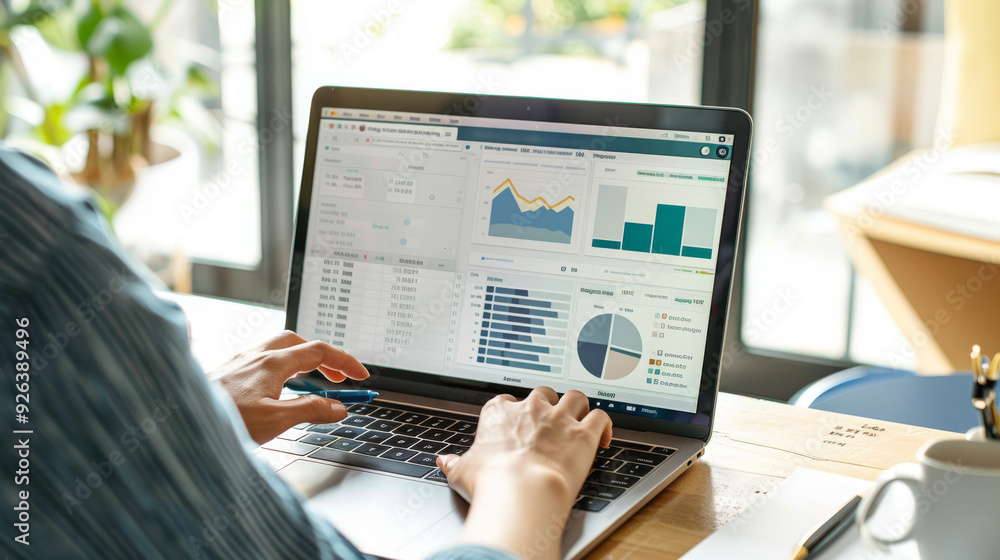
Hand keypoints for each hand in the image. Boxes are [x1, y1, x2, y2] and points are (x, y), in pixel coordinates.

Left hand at [215, 331, 368, 443]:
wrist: (179, 421)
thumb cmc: (222, 421)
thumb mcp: (275, 421)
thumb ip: (310, 411)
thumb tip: (338, 407)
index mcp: (272, 362)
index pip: (319, 351)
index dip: (344, 361)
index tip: (360, 375)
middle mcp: (255, 355)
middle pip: (299, 342)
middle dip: (323, 356)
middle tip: (337, 377)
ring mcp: (239, 362)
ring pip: (278, 347)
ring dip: (300, 358)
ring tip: (310, 380)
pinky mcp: (227, 372)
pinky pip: (260, 358)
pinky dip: (279, 366)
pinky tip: (275, 386)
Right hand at [438, 387, 611, 559]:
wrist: (521, 492)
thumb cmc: (492, 482)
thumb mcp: (462, 472)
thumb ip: (455, 463)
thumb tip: (444, 462)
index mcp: (499, 413)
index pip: (506, 401)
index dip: (513, 411)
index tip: (516, 422)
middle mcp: (531, 409)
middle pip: (543, 393)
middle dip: (548, 404)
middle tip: (550, 420)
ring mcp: (559, 419)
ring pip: (575, 397)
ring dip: (579, 406)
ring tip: (580, 418)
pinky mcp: (584, 433)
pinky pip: (601, 417)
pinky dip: (605, 425)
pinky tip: (603, 437)